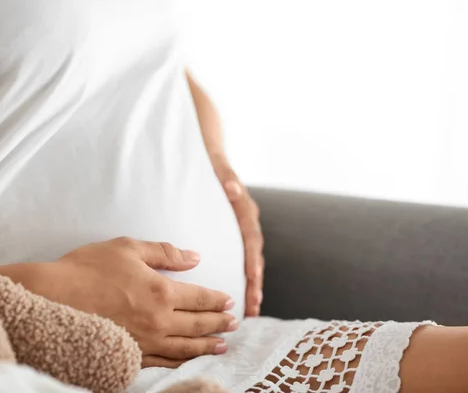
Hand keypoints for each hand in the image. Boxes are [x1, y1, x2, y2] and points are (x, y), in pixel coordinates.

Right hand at [26, 237, 237, 367]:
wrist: (51, 297)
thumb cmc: (88, 268)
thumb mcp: (128, 248)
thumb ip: (165, 253)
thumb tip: (195, 257)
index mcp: (161, 291)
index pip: (200, 298)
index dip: (217, 300)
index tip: (229, 302)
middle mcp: (159, 320)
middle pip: (198, 324)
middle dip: (219, 324)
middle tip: (234, 324)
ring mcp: (145, 341)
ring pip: (185, 347)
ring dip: (207, 346)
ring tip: (221, 346)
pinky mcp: (130, 354)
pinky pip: (163, 362)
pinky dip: (180, 361)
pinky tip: (187, 360)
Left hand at [212, 158, 264, 316]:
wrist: (212, 156)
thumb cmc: (211, 164)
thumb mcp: (218, 168)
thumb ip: (227, 178)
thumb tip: (232, 188)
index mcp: (245, 209)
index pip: (251, 237)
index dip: (252, 258)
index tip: (252, 278)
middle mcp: (248, 221)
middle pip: (254, 255)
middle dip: (255, 282)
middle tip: (253, 307)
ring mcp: (243, 229)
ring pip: (251, 261)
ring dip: (252, 285)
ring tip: (250, 310)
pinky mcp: (236, 235)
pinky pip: (243, 259)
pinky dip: (244, 279)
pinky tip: (242, 297)